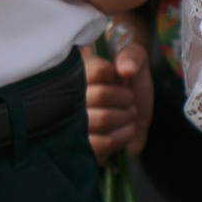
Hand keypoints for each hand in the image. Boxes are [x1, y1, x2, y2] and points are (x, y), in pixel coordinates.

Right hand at [85, 25, 152, 161]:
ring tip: (130, 113)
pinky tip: (129, 128)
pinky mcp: (82, 147)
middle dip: (125, 97)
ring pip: (103, 119)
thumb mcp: (133, 58)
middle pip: (102, 95)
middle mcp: (68, 98)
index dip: (116, 76)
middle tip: (130, 99)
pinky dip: (123, 135)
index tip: (121, 79)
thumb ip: (132, 55)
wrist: (133, 111)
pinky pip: (103, 143)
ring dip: (126, 116)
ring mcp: (73, 125)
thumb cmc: (128, 81)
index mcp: (76, 72)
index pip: (99, 70)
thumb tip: (126, 69)